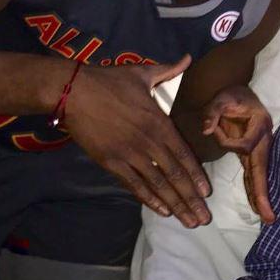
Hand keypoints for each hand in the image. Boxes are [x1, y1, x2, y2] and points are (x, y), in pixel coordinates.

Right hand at [64, 55, 211, 227]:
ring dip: (175, 205)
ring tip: (189, 221)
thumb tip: (187, 58)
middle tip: (204, 218)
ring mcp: (129, 155)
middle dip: (191, 199)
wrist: (73, 91)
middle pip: (175, 176)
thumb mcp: (143, 73)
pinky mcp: (111, 162)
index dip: (196, 176)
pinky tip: (162, 212)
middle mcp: (148, 143)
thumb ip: (169, 71)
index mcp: (159, 123)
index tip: (207, 193)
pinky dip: (149, 200)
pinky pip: (134, 185)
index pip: (184, 155)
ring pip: (157, 185)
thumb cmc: (109, 81)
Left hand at [202, 85, 274, 223]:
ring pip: (260, 175)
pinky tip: (257, 205)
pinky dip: (255, 190)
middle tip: (268, 215)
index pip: (244, 144)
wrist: (242, 94)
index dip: (227, 141)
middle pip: (262, 169)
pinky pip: (254, 174)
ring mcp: (260, 149)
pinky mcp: (253, 154)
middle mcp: (264, 140)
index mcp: (259, 125)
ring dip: (262, 196)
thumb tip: (206, 129)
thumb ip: (213, 112)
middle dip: (263, 193)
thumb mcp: (221, 98)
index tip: (214, 129)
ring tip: (266, 217)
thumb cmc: (232, 95)